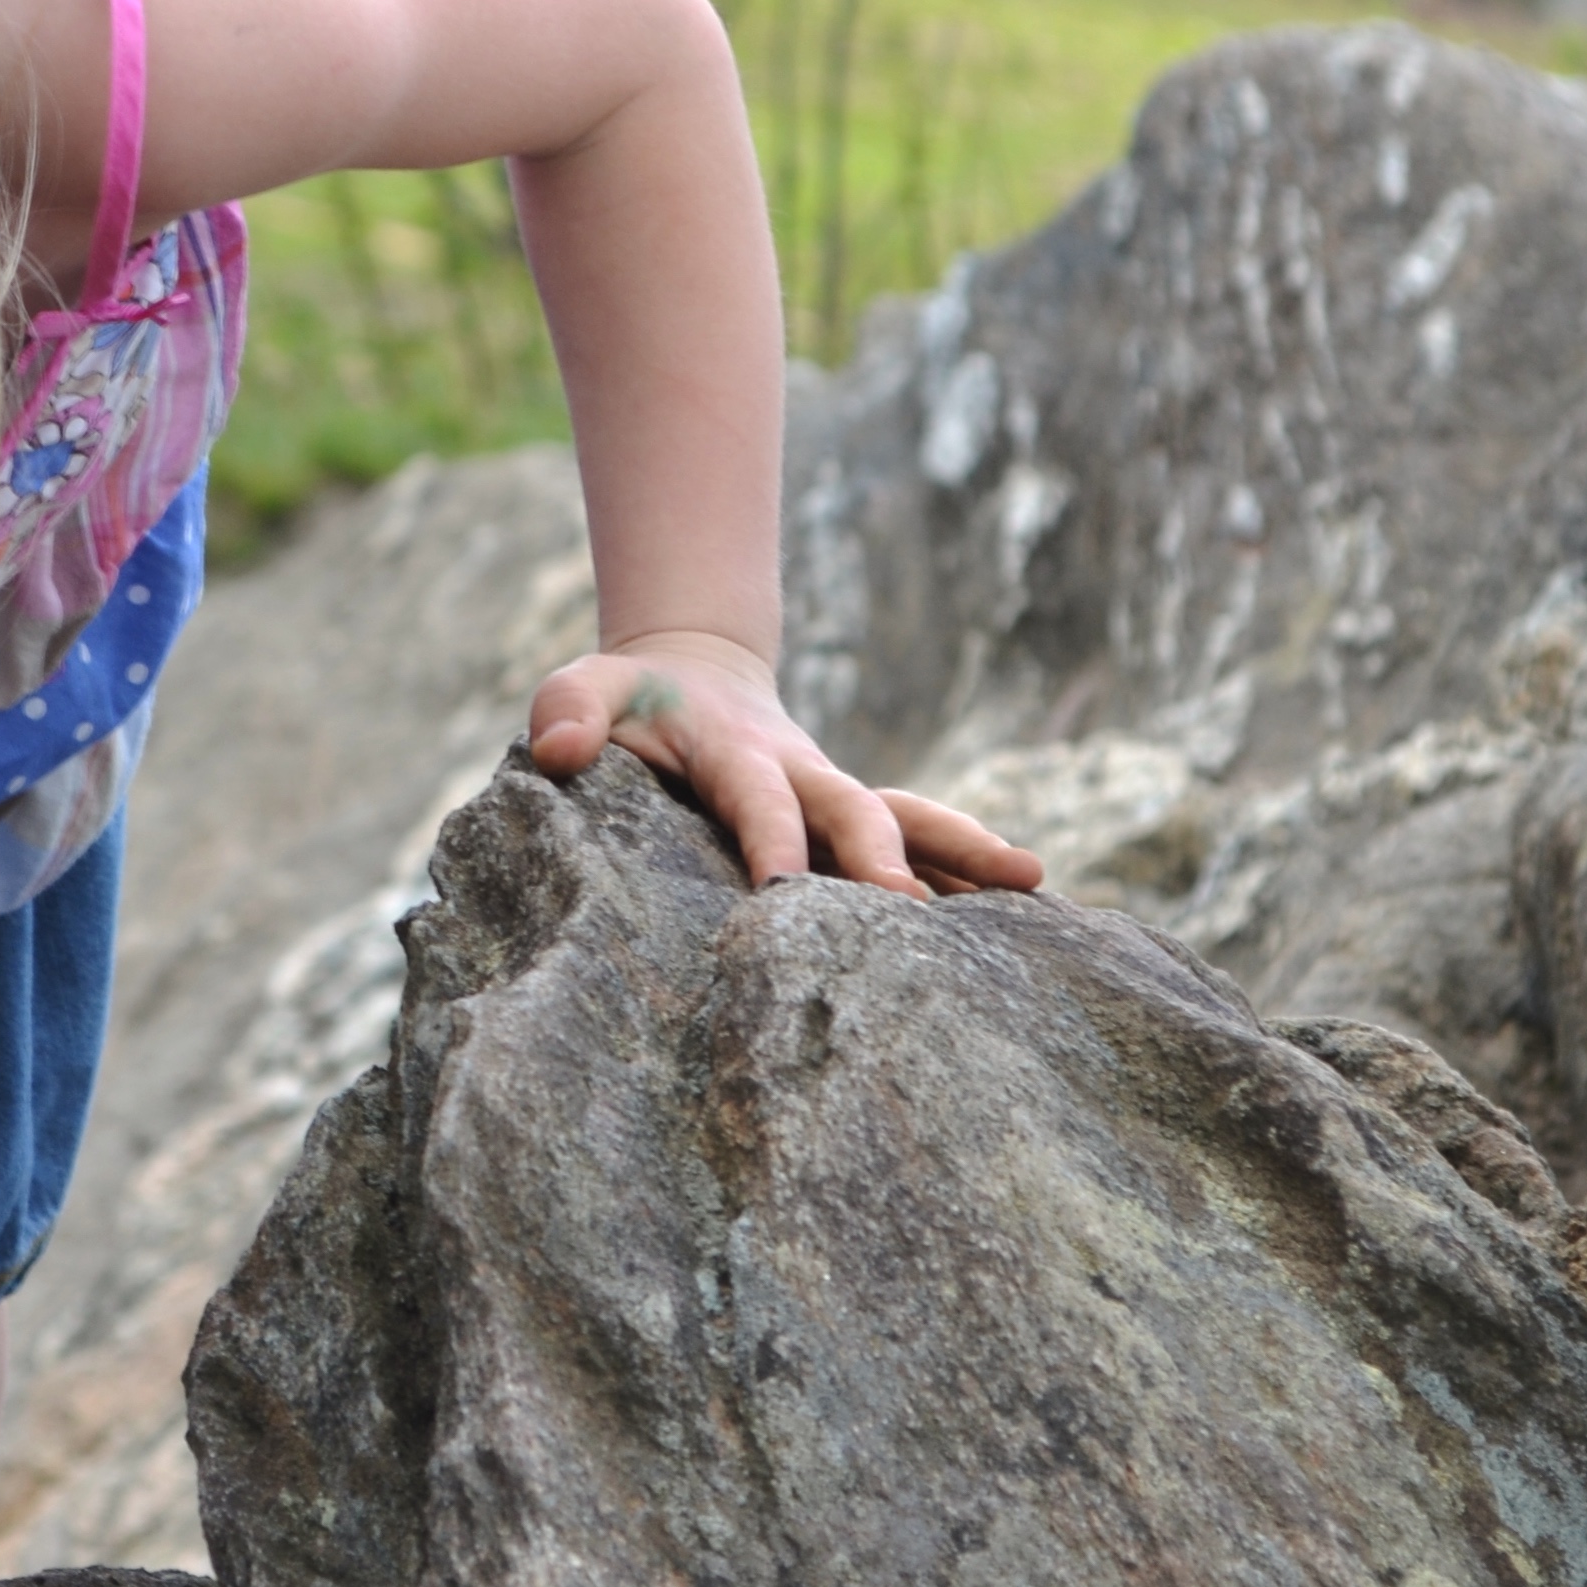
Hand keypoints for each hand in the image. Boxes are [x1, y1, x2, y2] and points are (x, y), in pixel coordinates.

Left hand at [527, 629, 1045, 897]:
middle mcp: (802, 772)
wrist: (697, 672)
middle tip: (907, 909)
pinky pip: (921, 839)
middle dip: (884, 855)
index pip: (756, 798)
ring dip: (964, 847)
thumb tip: (555, 752)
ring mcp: (835, 794)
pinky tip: (1025, 914)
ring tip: (1030, 880)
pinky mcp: (854, 817)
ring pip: (910, 817)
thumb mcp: (585, 688)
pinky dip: (968, 870)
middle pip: (855, 809)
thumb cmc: (632, 698)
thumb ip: (565, 710)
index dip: (771, 837)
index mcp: (736, 750)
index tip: (780, 890)